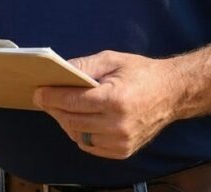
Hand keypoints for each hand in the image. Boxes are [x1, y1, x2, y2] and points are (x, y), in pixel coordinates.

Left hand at [33, 51, 182, 159]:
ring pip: (79, 136)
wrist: (172, 93)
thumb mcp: (113, 59)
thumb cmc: (141, 72)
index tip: (38, 92)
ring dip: (66, 122)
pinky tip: (79, 119)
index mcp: (115, 99)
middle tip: (43, 98)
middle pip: (73, 120)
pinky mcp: (123, 152)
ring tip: (60, 108)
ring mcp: (120, 142)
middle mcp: (117, 125)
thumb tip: (61, 70)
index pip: (74, 102)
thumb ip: (86, 65)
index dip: (52, 97)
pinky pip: (90, 146)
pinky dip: (80, 134)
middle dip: (55, 109)